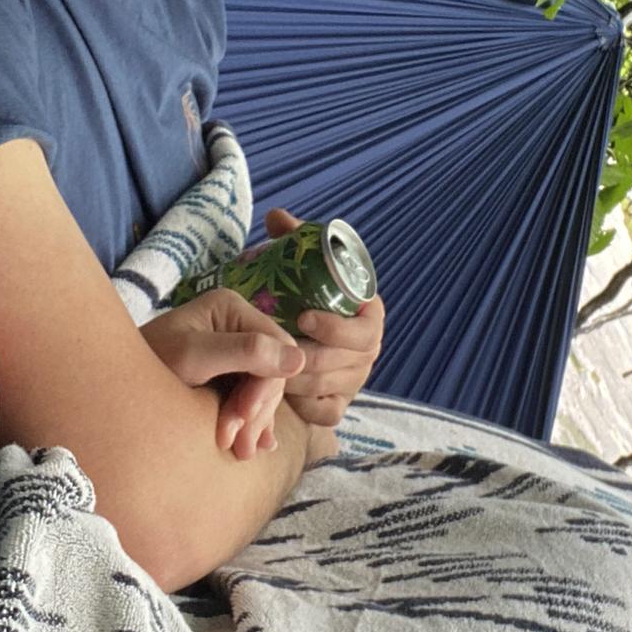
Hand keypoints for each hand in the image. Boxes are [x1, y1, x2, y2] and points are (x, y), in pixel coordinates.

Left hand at [141, 290, 304, 459]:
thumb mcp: (192, 357)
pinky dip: (255, 422)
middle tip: (237, 445)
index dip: (266, 386)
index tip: (244, 418)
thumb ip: (244, 352)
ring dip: (255, 422)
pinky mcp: (226, 375)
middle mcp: (237, 325)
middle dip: (256, 410)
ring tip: (240, 452)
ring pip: (264, 389)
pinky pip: (253, 397)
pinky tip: (257, 444)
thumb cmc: (146, 363)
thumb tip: (299, 359)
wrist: (110, 385)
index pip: (275, 347)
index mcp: (232, 308)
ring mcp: (233, 350)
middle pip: (271, 371)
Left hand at [264, 208, 384, 427]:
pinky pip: (324, 413)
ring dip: (294, 380)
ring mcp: (355, 380)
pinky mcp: (337, 405)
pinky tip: (273, 390)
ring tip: (262, 366)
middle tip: (271, 349)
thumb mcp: (298, 263)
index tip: (302, 317)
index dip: (335, 327)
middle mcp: (368, 350)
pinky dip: (300, 405)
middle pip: (343, 363)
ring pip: (327, 388)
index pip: (363, 329)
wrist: (297, 331)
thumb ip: (293, 239)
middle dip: (306, 357)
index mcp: (369, 315)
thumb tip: (278, 218)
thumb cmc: (301, 292)